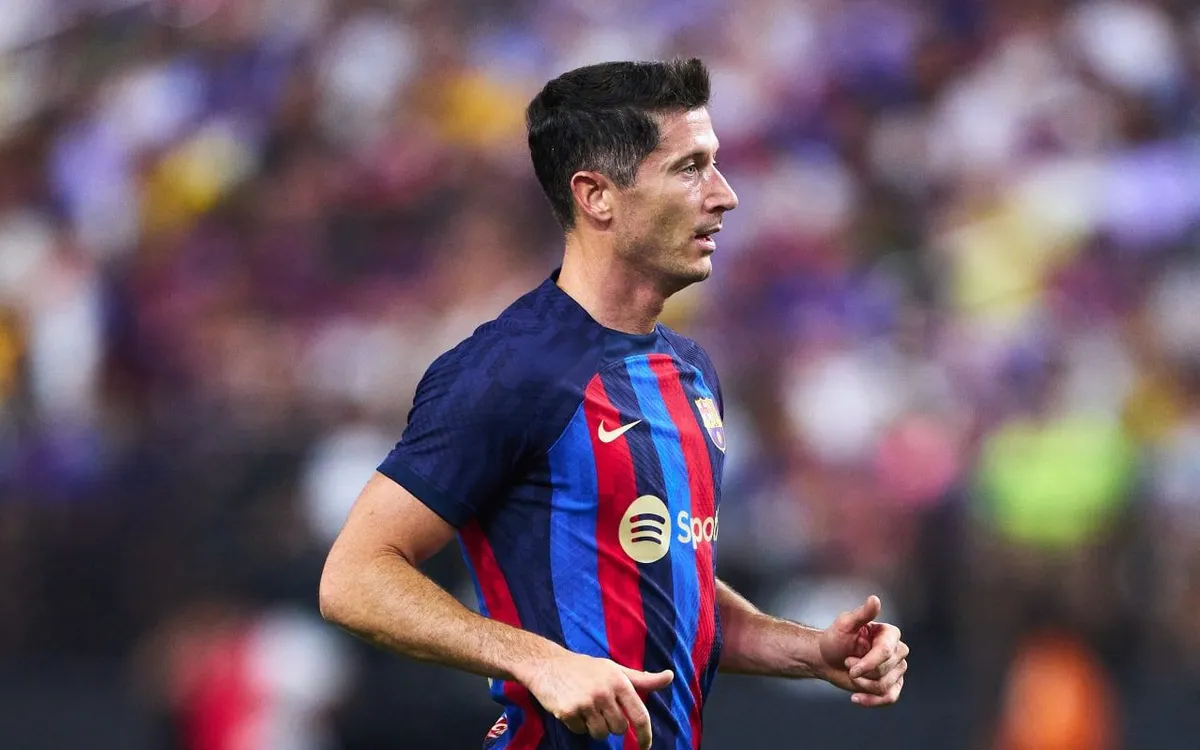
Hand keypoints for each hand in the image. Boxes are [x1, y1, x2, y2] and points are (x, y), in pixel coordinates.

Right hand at [521, 650, 673, 748]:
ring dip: (595, 727)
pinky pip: (581, 732)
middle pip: (619, 728)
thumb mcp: (614, 669)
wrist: (547, 664)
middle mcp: (604, 691)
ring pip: (601, 733)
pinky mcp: (568, 711)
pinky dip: (578, 725)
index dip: (645, 735)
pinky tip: (572, 709)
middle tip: (601, 710)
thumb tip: (670, 677)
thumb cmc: (585, 668)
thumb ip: (642, 679)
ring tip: (586, 709)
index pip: (639, 715)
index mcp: (619, 681)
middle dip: (612, 725)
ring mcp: (586, 702)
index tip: (645, 746)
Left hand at [818, 595, 907, 706]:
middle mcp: (898, 651)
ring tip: (851, 674)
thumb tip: (875, 599)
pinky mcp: (892, 685)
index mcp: (890, 634)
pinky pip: (890, 698)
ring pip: (885, 686)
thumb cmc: (835, 639)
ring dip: (862, 685)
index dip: (868, 662)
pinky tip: (856, 698)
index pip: (886, 652)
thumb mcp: (845, 624)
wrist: (827, 658)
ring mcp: (897, 669)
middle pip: (885, 671)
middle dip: (862, 672)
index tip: (848, 664)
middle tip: (847, 663)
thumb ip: (862, 614)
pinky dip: (872, 701)